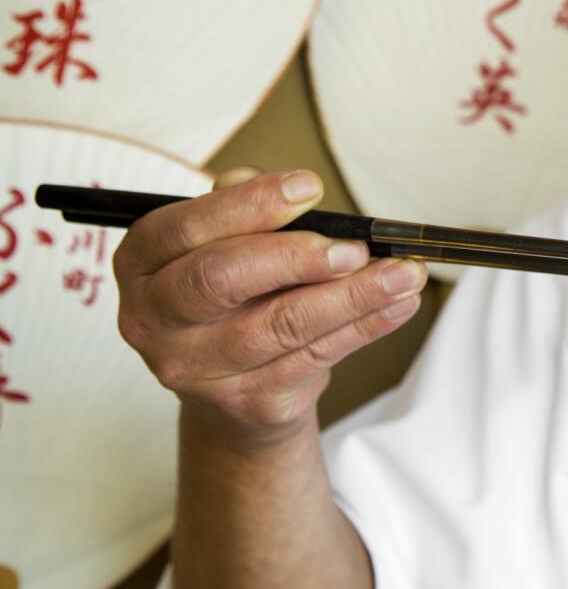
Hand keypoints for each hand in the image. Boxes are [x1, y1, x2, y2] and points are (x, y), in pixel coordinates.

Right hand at [113, 166, 426, 448]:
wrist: (232, 394)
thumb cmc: (233, 298)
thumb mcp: (227, 246)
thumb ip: (250, 215)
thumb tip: (298, 195)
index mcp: (143, 263)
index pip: (184, 228)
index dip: (249, 205)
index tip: (310, 187)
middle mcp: (154, 319)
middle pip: (221, 279)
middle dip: (297, 257)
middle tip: (355, 247)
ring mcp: (197, 368)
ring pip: (283, 325)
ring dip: (354, 295)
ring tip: (403, 273)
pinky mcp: (247, 401)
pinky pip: (318, 356)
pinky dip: (367, 326)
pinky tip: (399, 304)